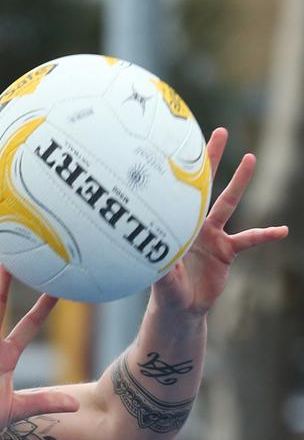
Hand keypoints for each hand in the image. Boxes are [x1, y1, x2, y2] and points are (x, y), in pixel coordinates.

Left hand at [153, 127, 287, 315]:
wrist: (181, 307)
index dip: (179, 173)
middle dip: (210, 160)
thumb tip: (156, 259)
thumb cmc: (164, 291)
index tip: (178, 144)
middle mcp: (193, 225)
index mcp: (175, 227)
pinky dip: (265, 234)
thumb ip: (161, 268)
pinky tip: (282, 230)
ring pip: (228, 203)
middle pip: (203, 187)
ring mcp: (212, 235)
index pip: (177, 195)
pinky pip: (250, 239)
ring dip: (239, 182)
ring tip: (250, 158)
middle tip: (219, 132)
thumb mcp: (160, 279)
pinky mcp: (227, 250)